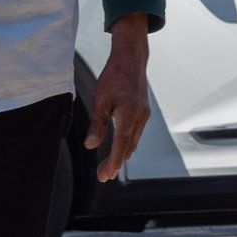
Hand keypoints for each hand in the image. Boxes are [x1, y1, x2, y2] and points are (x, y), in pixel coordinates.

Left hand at [84, 13, 152, 181]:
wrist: (131, 59)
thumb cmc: (114, 76)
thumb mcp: (100, 100)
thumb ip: (97, 125)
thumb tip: (91, 146)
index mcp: (129, 112)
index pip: (122, 143)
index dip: (114, 161)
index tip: (107, 175)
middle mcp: (141, 116)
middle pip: (129, 146)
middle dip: (116, 163)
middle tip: (103, 177)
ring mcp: (144, 114)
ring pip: (133, 141)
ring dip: (122, 155)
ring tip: (108, 168)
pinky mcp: (144, 112)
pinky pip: (136, 133)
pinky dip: (127, 144)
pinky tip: (119, 150)